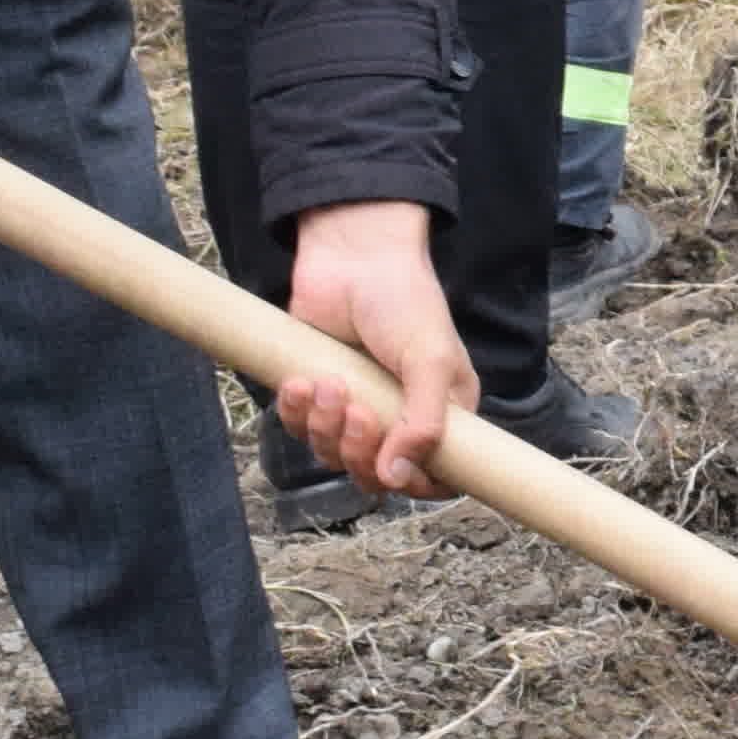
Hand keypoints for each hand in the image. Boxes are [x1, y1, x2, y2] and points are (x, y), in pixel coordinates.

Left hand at [278, 201, 468, 498]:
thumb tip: (397, 479)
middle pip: (374, 474)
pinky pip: (298, 427)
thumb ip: (423, 423)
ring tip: (327, 382)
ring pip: (332, 454)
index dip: (415, 485)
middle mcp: (399, 416)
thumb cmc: (403, 298)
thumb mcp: (428, 359)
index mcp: (442, 411)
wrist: (352, 253)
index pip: (436, 476)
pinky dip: (295, 411)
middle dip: (358, 451)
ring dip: (324, 426)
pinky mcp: (315, 390)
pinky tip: (300, 379)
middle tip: (357, 410)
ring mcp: (355, 405)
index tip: (393, 470)